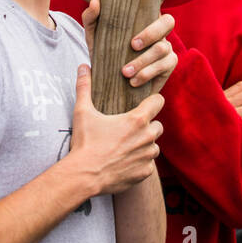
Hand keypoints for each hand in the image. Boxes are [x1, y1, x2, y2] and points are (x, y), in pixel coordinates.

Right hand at [69, 65, 163, 195]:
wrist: (83, 176)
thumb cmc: (85, 143)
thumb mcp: (83, 112)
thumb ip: (84, 87)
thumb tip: (83, 66)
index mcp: (137, 120)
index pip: (158, 102)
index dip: (152, 101)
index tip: (144, 104)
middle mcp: (147, 137)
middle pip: (158, 125)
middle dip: (147, 126)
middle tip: (129, 129)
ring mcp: (147, 157)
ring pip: (154, 146)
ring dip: (144, 146)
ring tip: (126, 146)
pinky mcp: (144, 173)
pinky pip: (148, 165)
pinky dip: (140, 163)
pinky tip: (125, 162)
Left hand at [78, 0, 176, 91]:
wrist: (110, 83)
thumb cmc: (104, 52)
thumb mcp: (94, 35)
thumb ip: (92, 18)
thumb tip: (96, 2)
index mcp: (142, 16)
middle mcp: (157, 28)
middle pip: (168, 21)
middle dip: (152, 32)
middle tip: (132, 45)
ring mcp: (166, 46)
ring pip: (164, 46)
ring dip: (143, 60)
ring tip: (124, 72)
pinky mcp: (169, 64)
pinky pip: (165, 64)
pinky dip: (147, 73)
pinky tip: (133, 81)